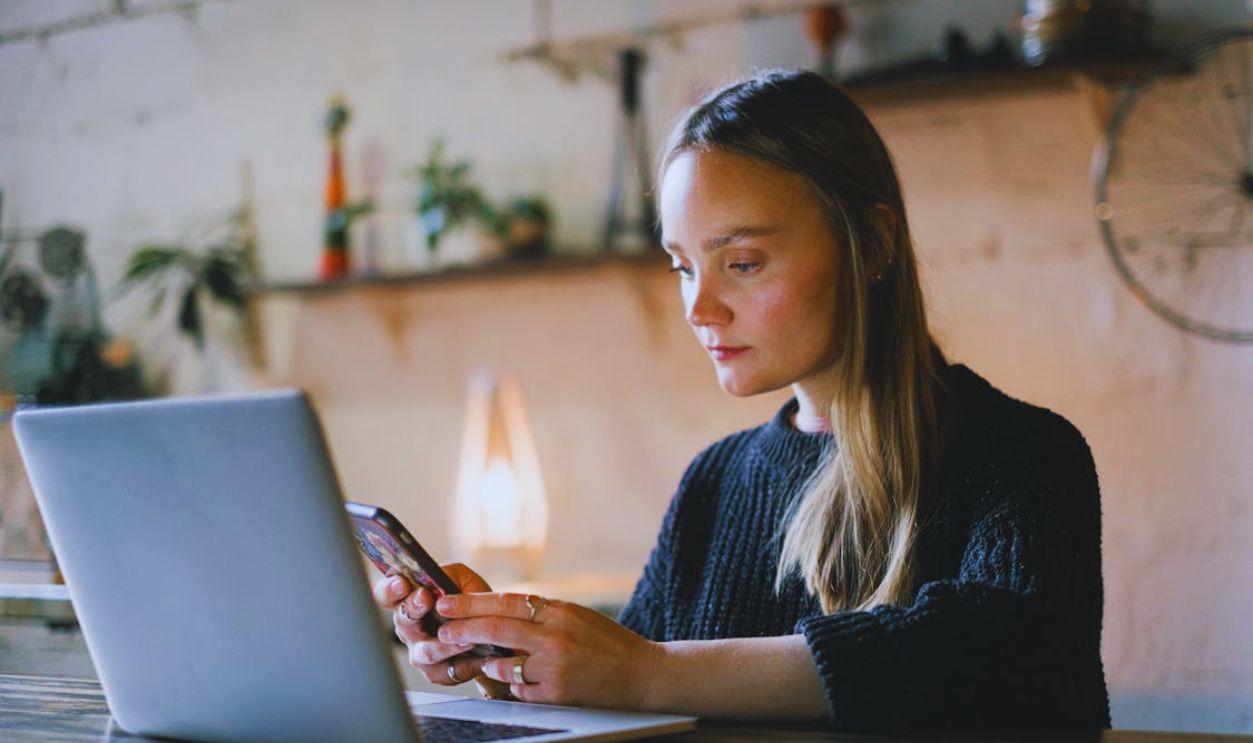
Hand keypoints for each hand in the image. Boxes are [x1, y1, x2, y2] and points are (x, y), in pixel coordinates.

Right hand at [371, 564, 510, 698]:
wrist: (492, 632)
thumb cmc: (471, 602)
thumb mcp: (463, 579)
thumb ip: (449, 574)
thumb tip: (436, 577)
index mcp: (409, 602)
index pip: (386, 595)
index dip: (389, 589)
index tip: (401, 583)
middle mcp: (409, 628)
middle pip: (402, 620)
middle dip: (413, 608)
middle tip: (425, 598)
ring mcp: (419, 652)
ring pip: (425, 651)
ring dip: (444, 644)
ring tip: (465, 637)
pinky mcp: (436, 673)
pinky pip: (446, 671)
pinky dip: (464, 662)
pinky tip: (477, 655)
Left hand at [432, 593, 663, 708]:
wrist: (641, 673)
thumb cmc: (607, 643)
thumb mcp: (576, 616)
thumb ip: (542, 614)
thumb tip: (500, 610)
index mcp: (559, 611)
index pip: (506, 602)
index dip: (471, 603)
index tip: (446, 603)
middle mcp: (555, 636)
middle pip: (496, 629)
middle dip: (462, 629)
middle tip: (442, 630)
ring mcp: (554, 667)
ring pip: (502, 664)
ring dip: (488, 663)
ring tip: (484, 661)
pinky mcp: (556, 693)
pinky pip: (519, 690)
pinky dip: (514, 685)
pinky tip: (521, 681)